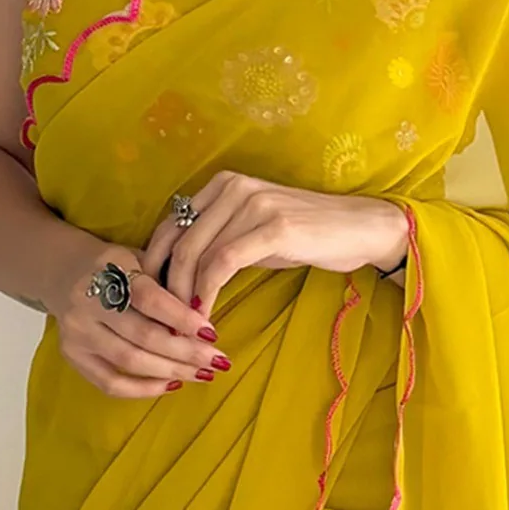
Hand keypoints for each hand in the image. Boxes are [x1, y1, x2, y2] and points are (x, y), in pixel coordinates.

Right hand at [46, 241, 233, 398]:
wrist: (62, 268)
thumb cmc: (114, 264)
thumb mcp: (139, 257)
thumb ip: (166, 282)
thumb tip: (204, 317)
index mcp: (107, 269)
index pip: (149, 299)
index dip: (182, 318)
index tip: (211, 332)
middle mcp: (86, 302)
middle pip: (142, 335)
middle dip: (185, 352)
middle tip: (218, 360)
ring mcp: (76, 332)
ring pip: (129, 361)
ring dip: (171, 371)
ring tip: (203, 374)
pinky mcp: (71, 355)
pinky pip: (109, 382)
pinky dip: (143, 389)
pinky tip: (172, 384)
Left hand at [141, 170, 409, 317]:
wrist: (357, 227)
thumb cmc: (304, 234)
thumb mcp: (253, 229)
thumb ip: (218, 239)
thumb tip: (175, 272)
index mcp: (223, 183)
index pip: (170, 224)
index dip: (154, 264)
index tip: (151, 299)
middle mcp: (233, 187)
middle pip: (177, 241)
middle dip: (163, 286)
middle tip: (162, 321)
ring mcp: (253, 204)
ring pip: (196, 255)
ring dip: (183, 296)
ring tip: (183, 326)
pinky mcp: (271, 227)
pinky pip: (223, 264)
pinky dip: (208, 293)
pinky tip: (207, 315)